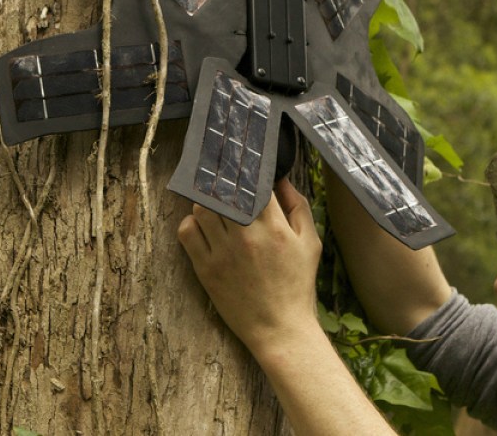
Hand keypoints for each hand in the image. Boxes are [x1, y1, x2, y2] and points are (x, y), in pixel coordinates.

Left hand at [177, 179, 322, 353]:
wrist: (279, 328)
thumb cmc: (297, 284)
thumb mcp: (310, 243)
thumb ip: (298, 207)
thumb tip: (281, 180)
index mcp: (275, 227)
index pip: (253, 182)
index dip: (247, 171)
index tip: (244, 168)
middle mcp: (246, 236)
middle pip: (223, 190)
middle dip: (224, 183)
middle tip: (226, 182)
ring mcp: (223, 252)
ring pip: (202, 208)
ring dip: (208, 202)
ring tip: (217, 207)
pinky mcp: (206, 268)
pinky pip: (186, 232)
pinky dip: (191, 223)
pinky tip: (205, 228)